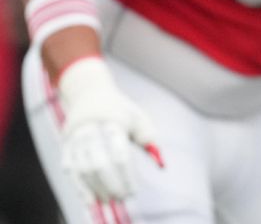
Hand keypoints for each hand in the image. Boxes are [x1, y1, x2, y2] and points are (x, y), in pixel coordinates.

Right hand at [58, 57, 162, 203]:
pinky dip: (79, 186)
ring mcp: (75, 136)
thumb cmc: (120, 109)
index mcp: (112, 120)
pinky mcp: (66, 143)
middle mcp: (91, 129)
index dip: (126, 175)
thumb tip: (160, 163)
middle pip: (99, 162)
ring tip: (107, 201)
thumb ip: (149, 137)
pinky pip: (70, 168)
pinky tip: (90, 199)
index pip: (120, 153)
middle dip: (111, 183)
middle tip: (121, 198)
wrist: (89, 92)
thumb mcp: (138, 116)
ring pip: (82, 168)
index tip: (134, 191)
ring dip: (94, 188)